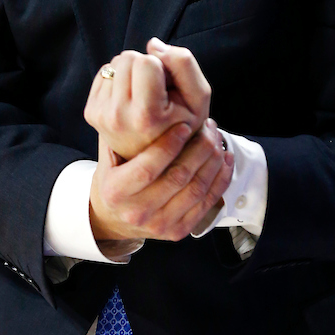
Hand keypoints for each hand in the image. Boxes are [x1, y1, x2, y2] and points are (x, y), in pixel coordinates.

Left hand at [84, 39, 211, 160]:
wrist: (158, 156)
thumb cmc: (181, 125)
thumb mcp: (198, 97)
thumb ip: (184, 63)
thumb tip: (152, 44)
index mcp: (145, 116)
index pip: (146, 60)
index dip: (161, 67)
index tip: (166, 89)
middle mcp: (117, 117)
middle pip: (127, 57)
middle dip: (144, 66)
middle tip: (155, 91)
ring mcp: (100, 115)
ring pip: (114, 63)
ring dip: (131, 72)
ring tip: (143, 96)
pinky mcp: (91, 112)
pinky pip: (104, 73)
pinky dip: (119, 79)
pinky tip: (130, 99)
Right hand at [89, 119, 233, 243]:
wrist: (112, 219)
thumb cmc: (113, 179)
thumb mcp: (108, 157)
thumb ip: (122, 133)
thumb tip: (144, 103)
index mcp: (117, 192)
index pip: (147, 168)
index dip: (169, 145)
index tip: (184, 125)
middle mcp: (138, 212)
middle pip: (178, 177)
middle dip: (199, 148)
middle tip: (208, 127)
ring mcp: (160, 225)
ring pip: (196, 190)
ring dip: (212, 161)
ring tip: (216, 139)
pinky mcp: (178, 231)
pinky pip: (206, 203)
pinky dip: (220, 180)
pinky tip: (225, 160)